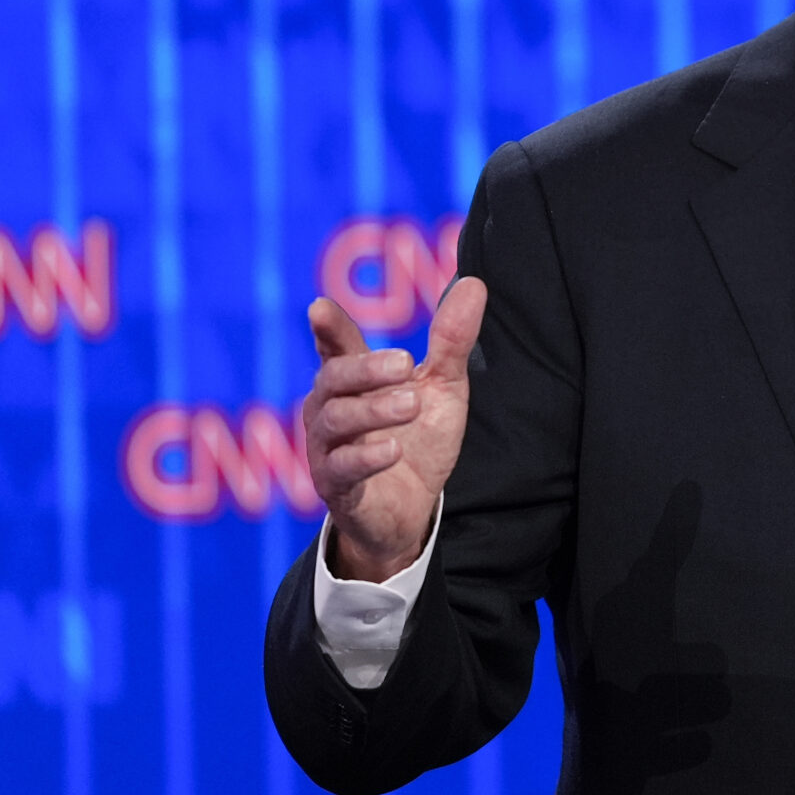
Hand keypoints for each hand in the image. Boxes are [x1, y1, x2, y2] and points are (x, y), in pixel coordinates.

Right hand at [302, 277, 487, 581]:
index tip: (320, 309)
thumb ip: (451, 341)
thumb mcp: (443, 387)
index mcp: (354, 381)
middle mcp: (331, 409)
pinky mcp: (336, 486)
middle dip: (365, 368)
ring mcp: (328, 448)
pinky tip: (392, 450)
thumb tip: (474, 283)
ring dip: (373, 409)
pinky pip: (339, 468)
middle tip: (406, 363)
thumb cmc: (418, 440)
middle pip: (333, 378)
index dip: (329, 328)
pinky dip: (365, 457)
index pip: (336, 347)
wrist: (414, 510)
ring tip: (412, 403)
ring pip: (335, 420)